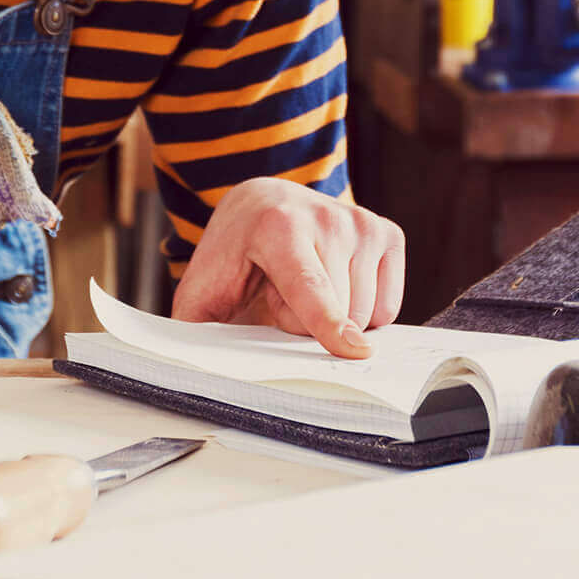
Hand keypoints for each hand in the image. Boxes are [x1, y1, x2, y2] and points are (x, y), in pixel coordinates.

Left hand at [170, 177, 405, 357]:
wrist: (263, 204)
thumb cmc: (234, 256)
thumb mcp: (202, 289)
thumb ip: (193, 330)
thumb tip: (190, 375)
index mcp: (277, 228)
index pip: (309, 287)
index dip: (328, 323)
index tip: (353, 349)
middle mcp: (326, 218)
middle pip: (339, 313)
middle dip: (307, 323)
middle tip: (281, 294)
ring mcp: (361, 223)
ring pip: (366, 314)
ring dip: (336, 317)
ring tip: (305, 287)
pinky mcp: (387, 233)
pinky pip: (388, 308)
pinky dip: (363, 311)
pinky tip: (336, 284)